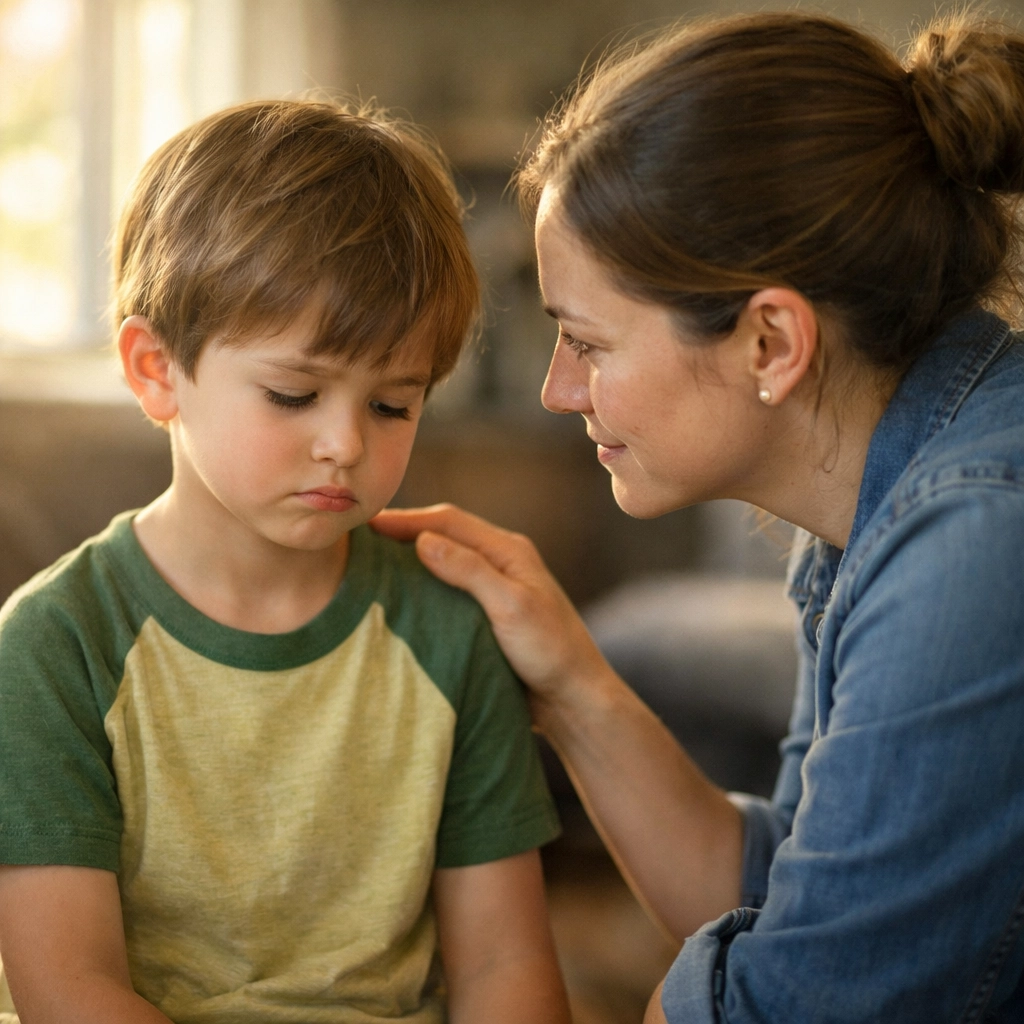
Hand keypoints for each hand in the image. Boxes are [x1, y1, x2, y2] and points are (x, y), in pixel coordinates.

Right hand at [371, 504, 607, 710]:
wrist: (574, 700)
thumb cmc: (550, 652)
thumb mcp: (511, 607)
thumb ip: (470, 571)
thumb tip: (422, 541)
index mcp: (509, 551)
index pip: (449, 521)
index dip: (406, 519)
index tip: (365, 523)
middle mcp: (502, 563)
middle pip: (445, 535)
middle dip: (404, 533)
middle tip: (359, 539)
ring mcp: (495, 588)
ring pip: (445, 563)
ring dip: (411, 560)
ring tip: (370, 565)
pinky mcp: (488, 615)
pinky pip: (448, 591)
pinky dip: (423, 588)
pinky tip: (401, 600)